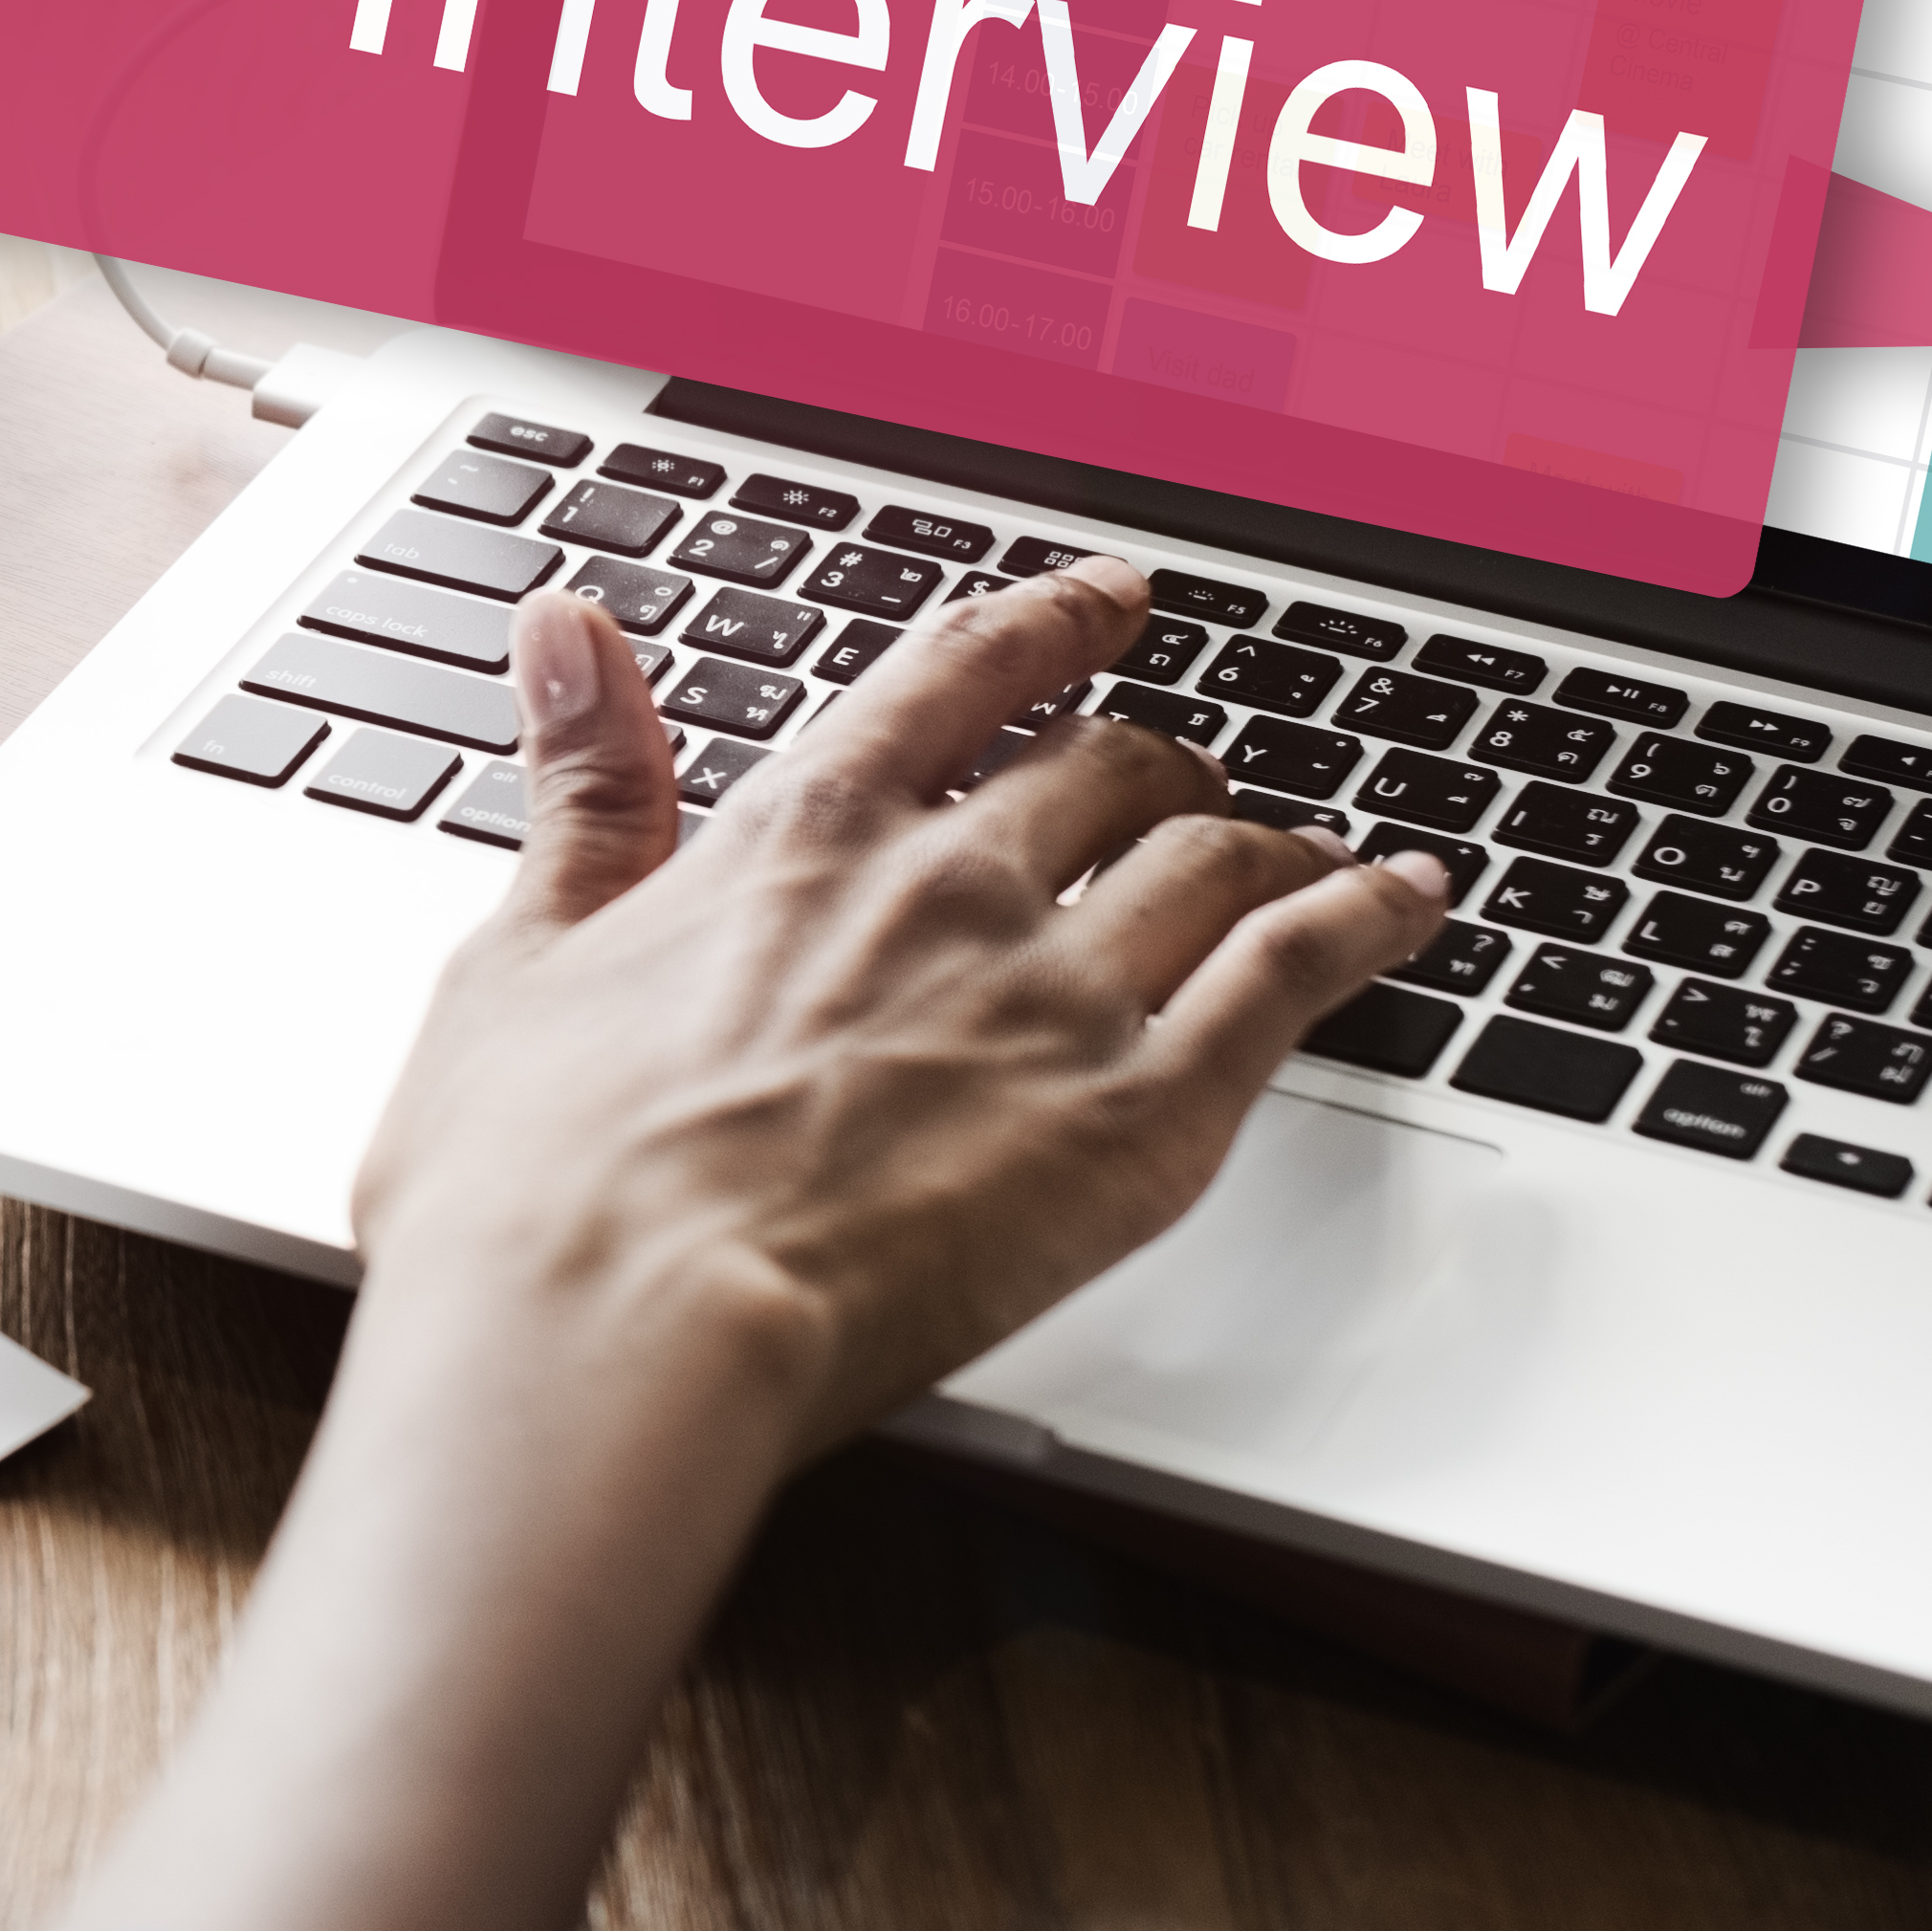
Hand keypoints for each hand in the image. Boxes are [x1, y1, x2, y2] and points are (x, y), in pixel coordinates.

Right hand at [60, 558, 1445, 1930]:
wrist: (612, 1330)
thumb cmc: (538, 1187)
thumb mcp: (520, 951)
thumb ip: (581, 785)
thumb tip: (571, 632)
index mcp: (803, 833)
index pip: (960, 676)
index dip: (1048, 624)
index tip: (1109, 600)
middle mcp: (948, 880)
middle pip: (1106, 766)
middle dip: (1159, 760)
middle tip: (1188, 778)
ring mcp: (1053, 991)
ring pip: (1218, 855)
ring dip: (1275, 836)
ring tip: (1313, 849)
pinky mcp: (1139, 1118)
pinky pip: (1294, 977)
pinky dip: (1369, 921)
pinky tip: (1411, 906)